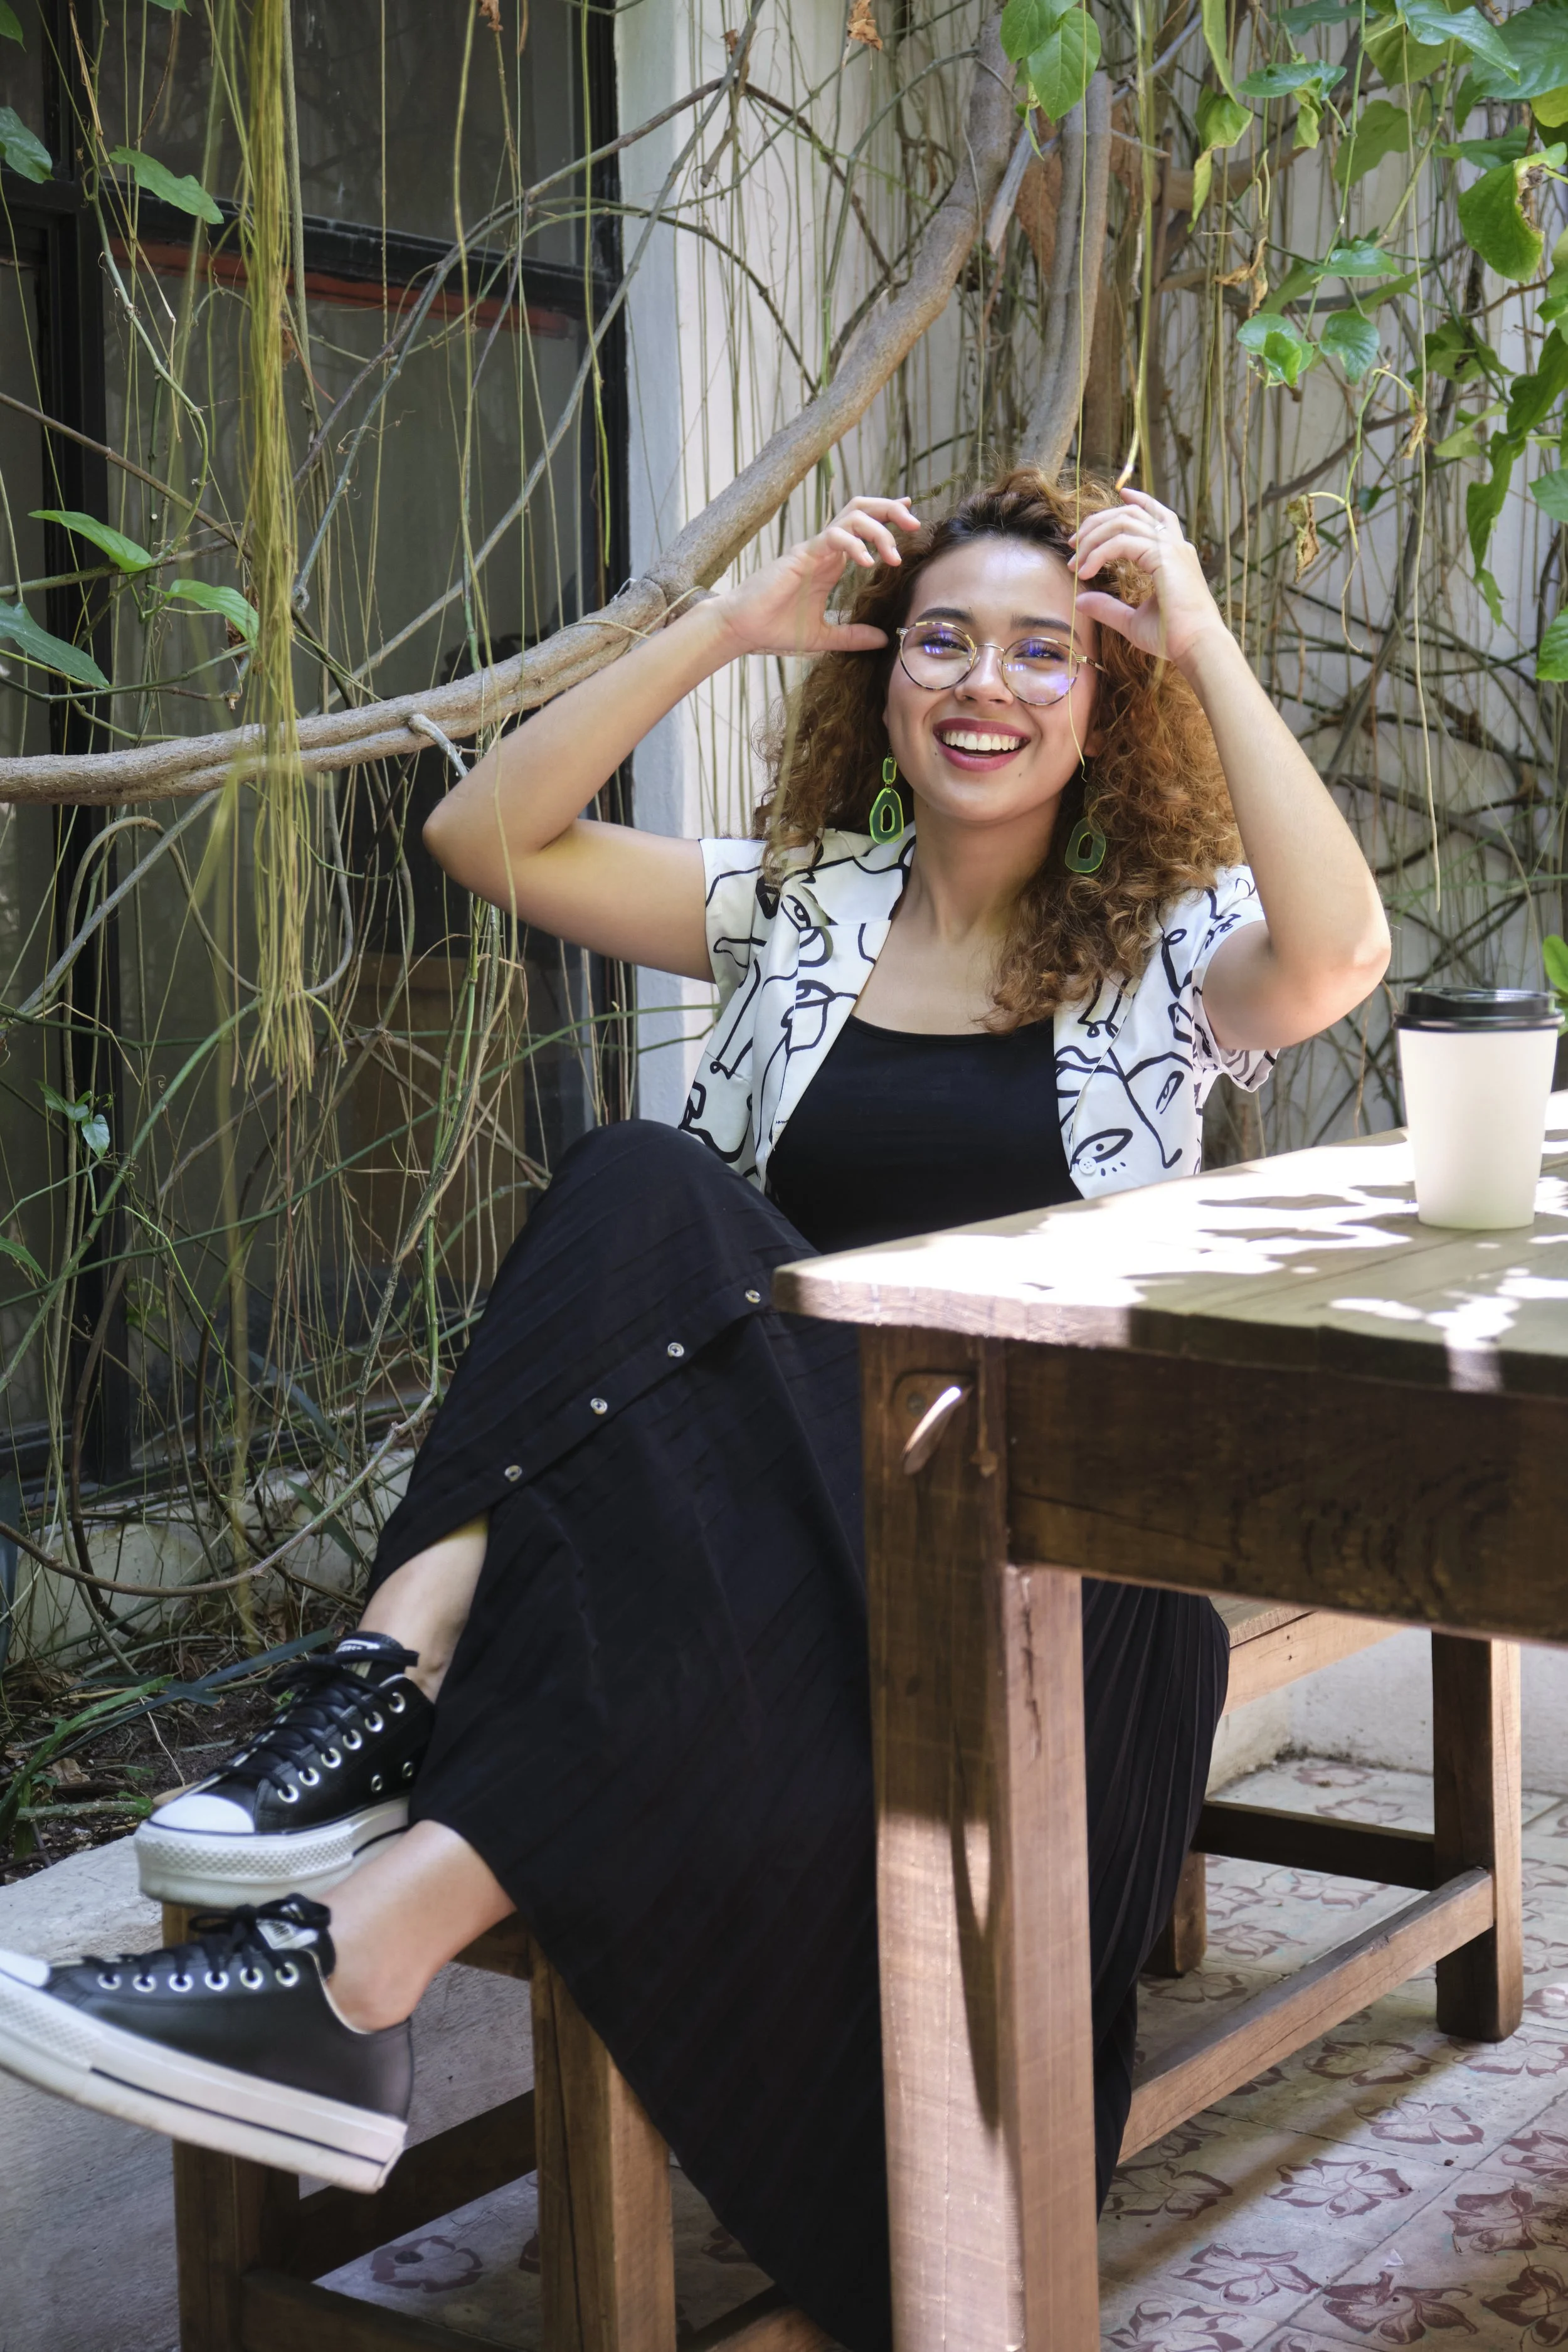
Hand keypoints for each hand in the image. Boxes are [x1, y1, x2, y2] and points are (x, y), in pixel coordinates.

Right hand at [712, 494, 921, 657]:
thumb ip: (853, 637)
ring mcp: (814, 549)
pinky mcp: (802, 555)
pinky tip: (868, 564)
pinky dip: (854, 545)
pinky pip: (833, 537)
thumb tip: (883, 640)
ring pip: (853, 516)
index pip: (864, 525)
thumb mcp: (824, 637)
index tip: (912, 516)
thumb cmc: (774, 629)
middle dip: (891, 510)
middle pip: (862, 509)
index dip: (888, 516)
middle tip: (915, 524)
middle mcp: (825, 549)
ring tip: (894, 554)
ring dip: (879, 529)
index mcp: (831, 563)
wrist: (743, 629)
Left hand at [1066, 487, 1228, 668]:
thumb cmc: (1172, 637)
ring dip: (1093, 537)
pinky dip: (1099, 552)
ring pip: (1123, 522)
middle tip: (1074, 543)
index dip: (1139, 501)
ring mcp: (1171, 548)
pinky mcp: (1163, 556)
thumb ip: (1107, 607)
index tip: (1120, 494)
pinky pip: (1121, 542)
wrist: (1196, 646)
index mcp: (1175, 555)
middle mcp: (1175, 546)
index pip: (1156, 515)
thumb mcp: (1132, 621)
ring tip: (1075, 561)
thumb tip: (1080, 600)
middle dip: (1099, 523)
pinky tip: (1086, 571)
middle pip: (1132, 514)